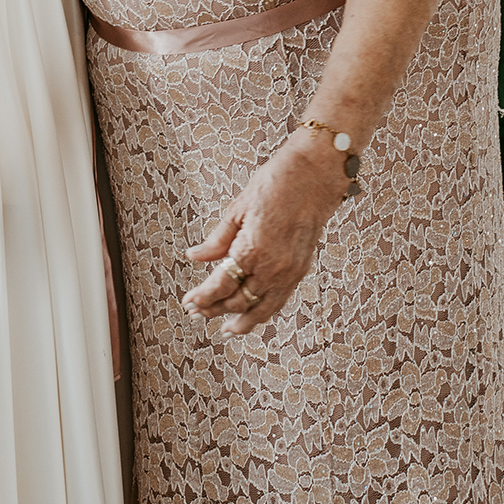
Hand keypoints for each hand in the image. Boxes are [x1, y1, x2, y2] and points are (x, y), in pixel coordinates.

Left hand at [183, 136, 347, 335]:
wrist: (314, 175)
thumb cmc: (276, 184)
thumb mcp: (238, 209)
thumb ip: (217, 240)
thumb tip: (195, 256)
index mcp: (251, 250)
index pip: (220, 285)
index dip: (202, 297)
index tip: (189, 302)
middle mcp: (272, 268)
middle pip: (238, 301)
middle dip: (214, 309)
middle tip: (196, 312)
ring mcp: (289, 272)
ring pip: (262, 310)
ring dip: (241, 321)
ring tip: (225, 328)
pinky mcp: (301, 269)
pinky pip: (279, 300)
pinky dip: (264, 311)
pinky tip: (253, 314)